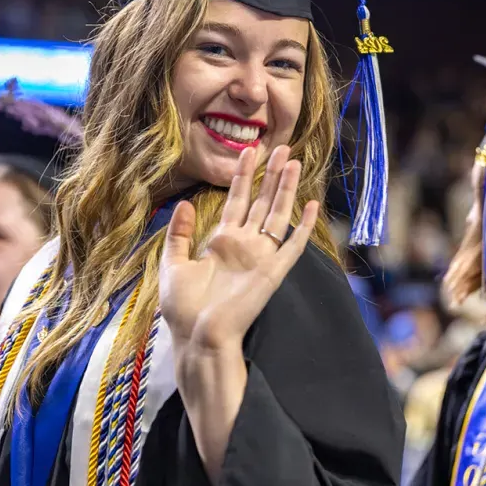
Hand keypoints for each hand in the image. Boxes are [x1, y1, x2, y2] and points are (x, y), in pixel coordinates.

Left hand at [159, 145, 318, 353]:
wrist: (198, 337)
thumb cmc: (184, 309)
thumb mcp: (173, 264)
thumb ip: (179, 234)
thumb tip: (186, 203)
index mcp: (222, 242)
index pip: (237, 200)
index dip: (243, 175)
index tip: (248, 151)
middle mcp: (245, 245)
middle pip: (261, 201)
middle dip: (271, 174)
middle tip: (282, 147)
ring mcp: (261, 257)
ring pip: (277, 214)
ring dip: (287, 189)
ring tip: (295, 162)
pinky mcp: (273, 272)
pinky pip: (293, 246)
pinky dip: (304, 226)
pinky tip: (312, 205)